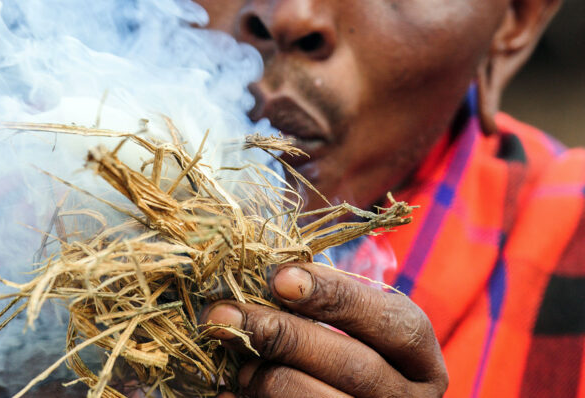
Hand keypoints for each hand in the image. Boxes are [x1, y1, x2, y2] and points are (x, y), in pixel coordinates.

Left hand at [202, 263, 447, 396]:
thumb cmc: (340, 354)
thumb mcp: (352, 324)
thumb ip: (325, 294)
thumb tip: (277, 256)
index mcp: (420, 361)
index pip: (393, 324)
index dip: (337, 297)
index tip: (279, 278)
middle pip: (351, 366)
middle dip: (281, 334)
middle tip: (222, 313)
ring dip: (263, 375)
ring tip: (235, 356)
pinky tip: (226, 391)